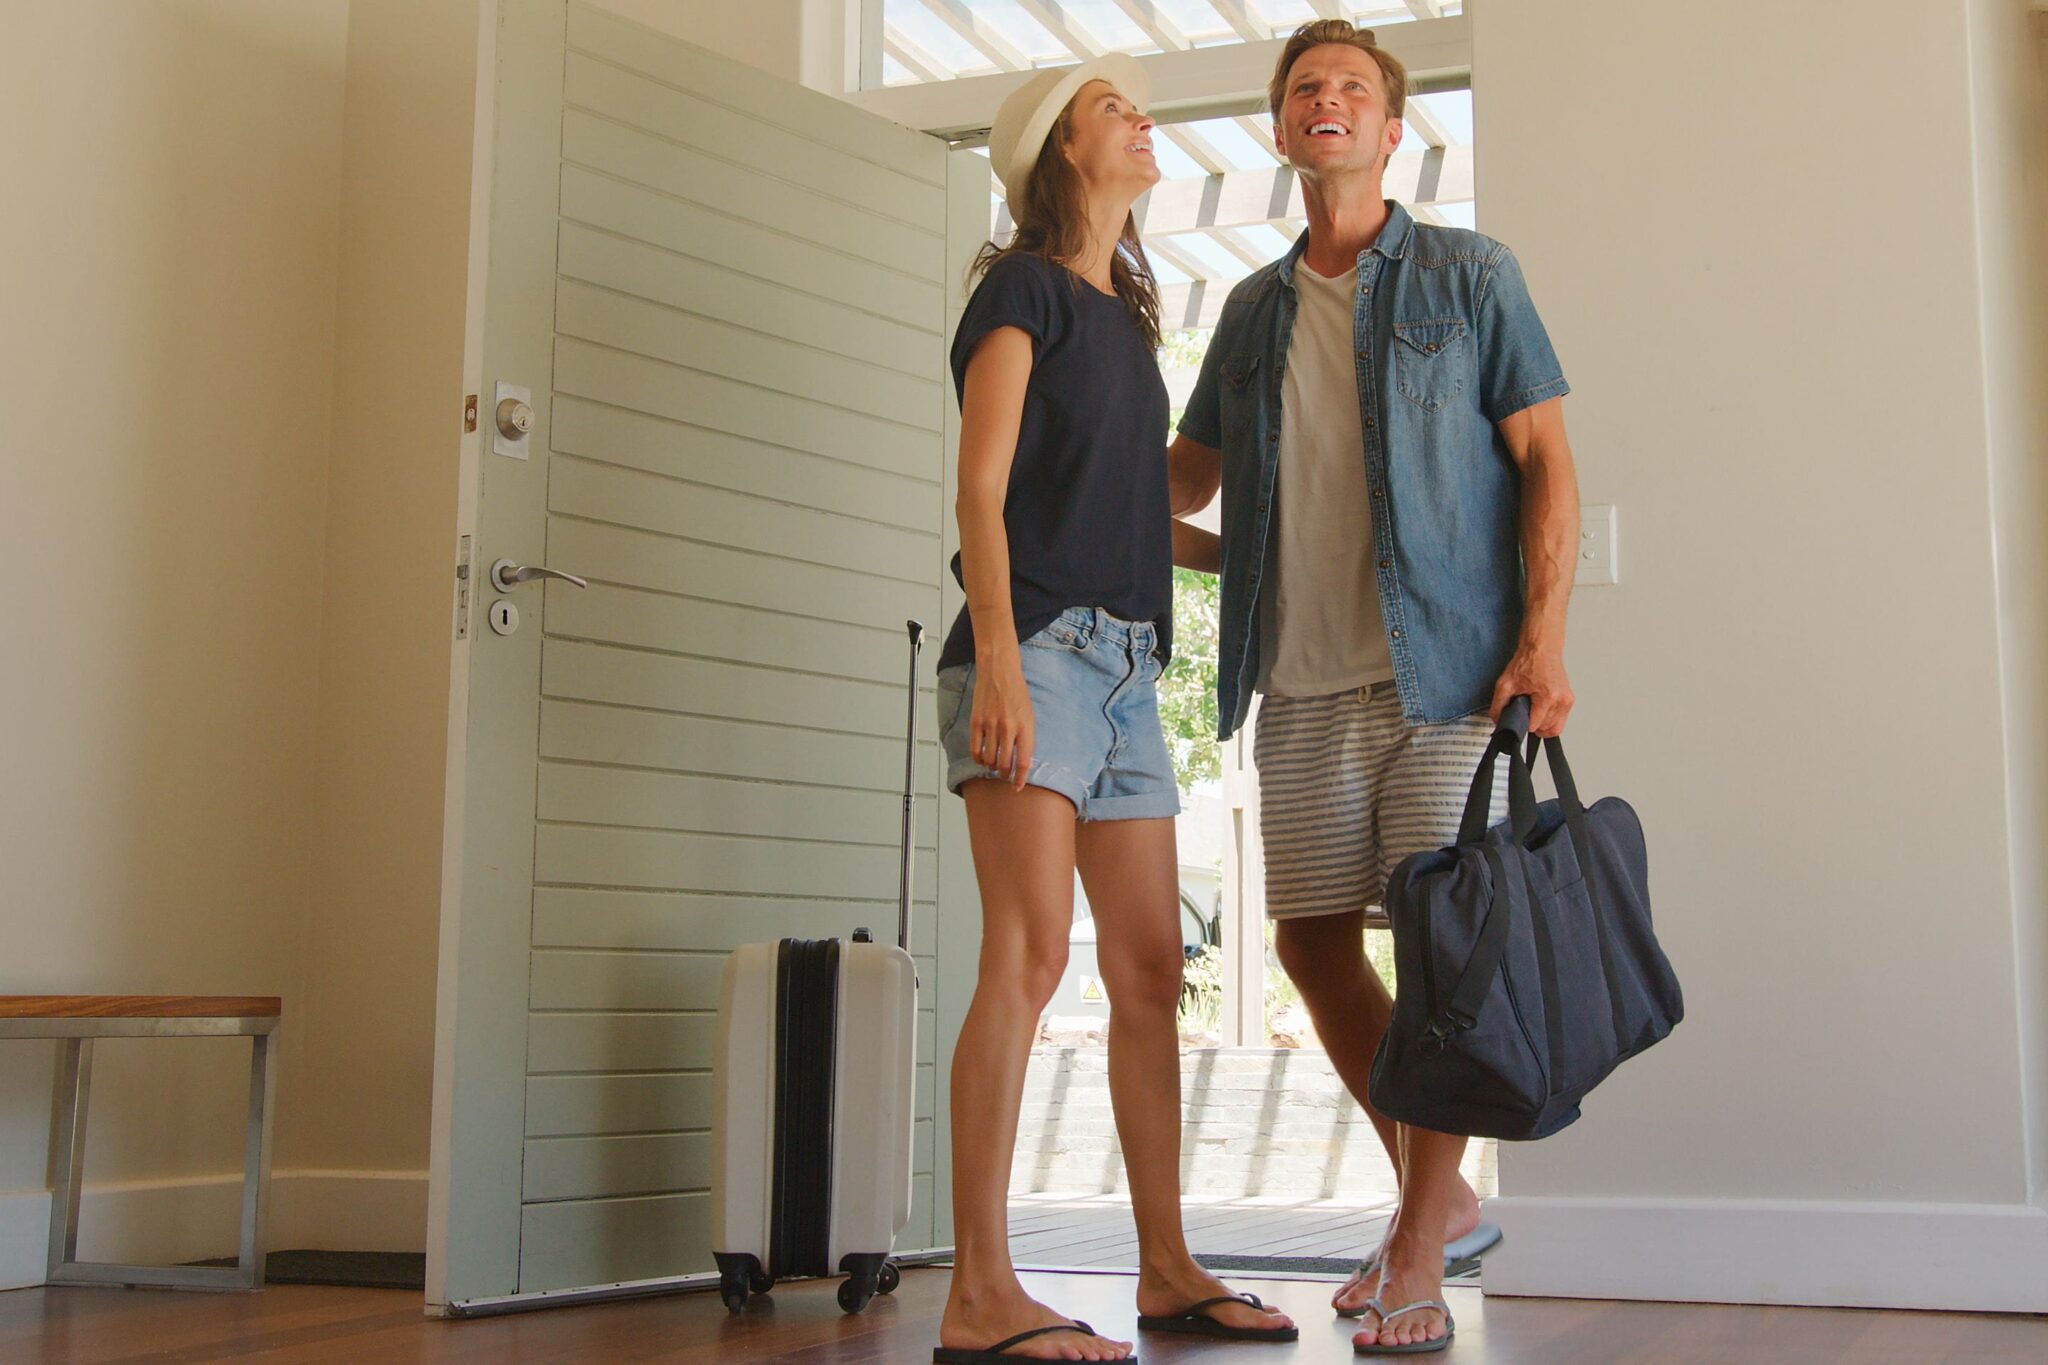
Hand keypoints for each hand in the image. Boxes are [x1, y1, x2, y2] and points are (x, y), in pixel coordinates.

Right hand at [970, 656, 1034, 790]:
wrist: (999, 672)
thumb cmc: (1016, 693)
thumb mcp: (1029, 716)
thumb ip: (1026, 738)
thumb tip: (1022, 762)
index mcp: (1025, 727)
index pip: (1023, 762)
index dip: (1020, 779)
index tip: (1017, 787)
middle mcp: (1008, 728)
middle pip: (1005, 764)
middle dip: (1004, 774)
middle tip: (1004, 774)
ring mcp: (991, 725)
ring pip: (989, 759)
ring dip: (991, 767)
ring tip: (993, 765)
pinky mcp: (976, 722)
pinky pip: (975, 749)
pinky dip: (978, 758)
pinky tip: (981, 758)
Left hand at [1491, 645, 1573, 737]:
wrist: (1541, 648)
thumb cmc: (1527, 662)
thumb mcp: (1504, 684)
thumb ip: (1498, 706)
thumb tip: (1498, 722)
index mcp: (1547, 697)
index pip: (1533, 726)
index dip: (1522, 722)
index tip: (1518, 713)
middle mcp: (1561, 700)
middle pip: (1544, 729)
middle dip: (1532, 723)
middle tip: (1525, 709)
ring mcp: (1567, 701)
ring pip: (1554, 729)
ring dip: (1541, 725)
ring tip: (1533, 710)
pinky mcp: (1569, 700)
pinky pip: (1560, 721)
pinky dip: (1550, 721)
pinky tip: (1541, 712)